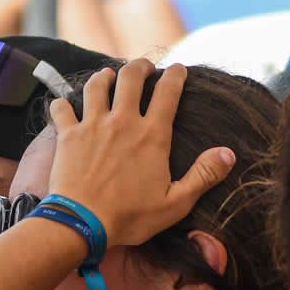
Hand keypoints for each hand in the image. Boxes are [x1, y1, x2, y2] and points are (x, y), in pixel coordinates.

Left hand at [44, 60, 235, 248]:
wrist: (81, 223)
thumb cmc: (131, 216)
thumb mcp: (177, 202)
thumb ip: (204, 175)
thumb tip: (228, 154)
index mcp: (152, 135)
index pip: (168, 92)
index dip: (176, 76)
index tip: (179, 69)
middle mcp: (122, 122)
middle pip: (130, 77)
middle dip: (140, 66)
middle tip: (145, 67)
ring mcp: (92, 125)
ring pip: (96, 86)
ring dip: (103, 76)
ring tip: (108, 75)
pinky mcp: (67, 136)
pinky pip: (61, 108)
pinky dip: (63, 103)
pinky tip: (65, 104)